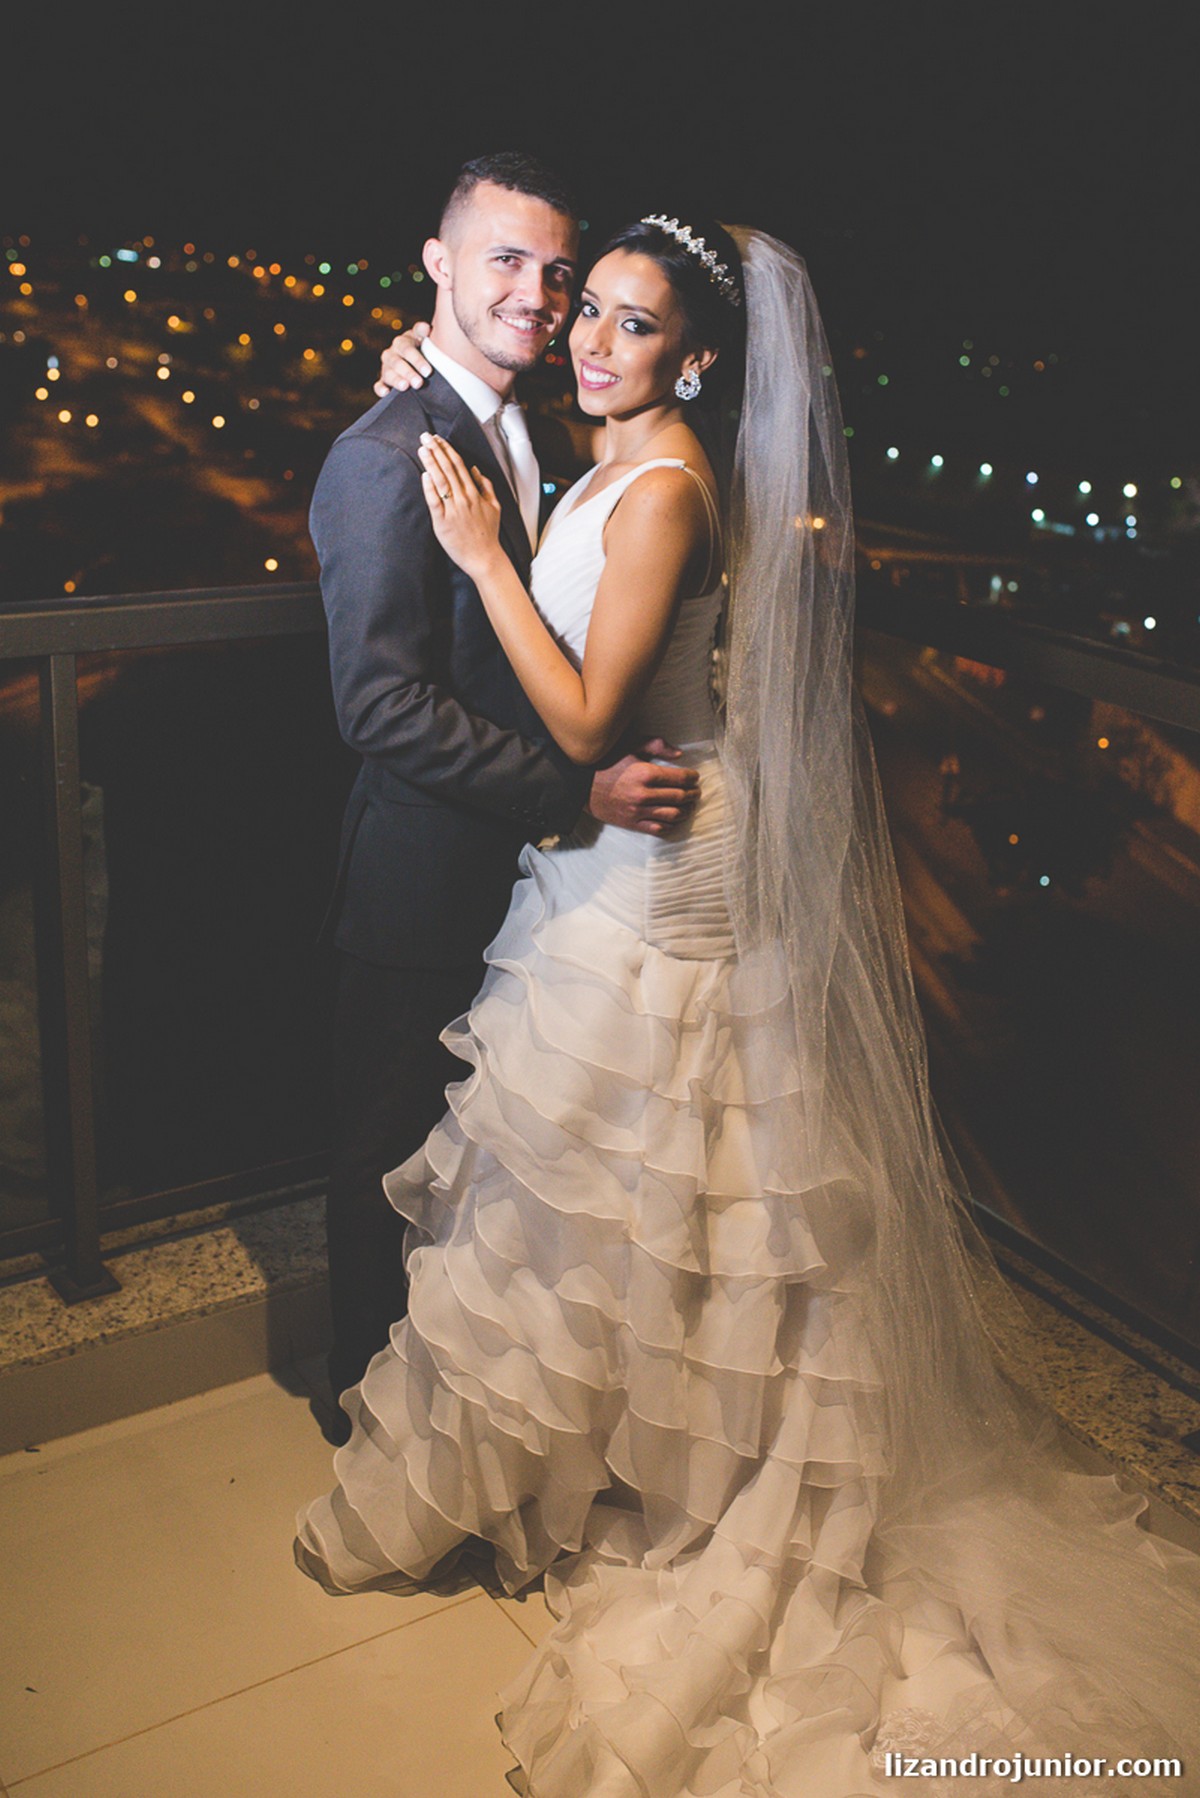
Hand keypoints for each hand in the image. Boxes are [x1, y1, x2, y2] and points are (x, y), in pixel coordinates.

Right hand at [374, 321, 432, 396]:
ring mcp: (386, 367)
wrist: (415, 360)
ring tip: (405, 387)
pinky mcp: (383, 380)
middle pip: (398, 363)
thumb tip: (426, 328)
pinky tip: (386, 393)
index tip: (428, 372)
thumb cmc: (422, 348)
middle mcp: (392, 353)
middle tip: (419, 383)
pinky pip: (378, 385)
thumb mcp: (423, 338)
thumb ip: (423, 332)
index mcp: (402, 342)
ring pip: (388, 373)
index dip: (416, 360)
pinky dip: (380, 389)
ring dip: (396, 380)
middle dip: (408, 373)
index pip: (407, 349)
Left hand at [418, 432, 502, 576]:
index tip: (438, 439)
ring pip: (441, 481)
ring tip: (423, 448)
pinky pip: (435, 501)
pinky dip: (430, 487)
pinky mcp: (443, 522)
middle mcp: (464, 499)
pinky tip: (424, 474)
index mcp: (475, 493)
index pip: (459, 465)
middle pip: (449, 468)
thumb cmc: (488, 534)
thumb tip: (475, 470)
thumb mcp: (494, 507)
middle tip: (426, 436)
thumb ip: (486, 486)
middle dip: (437, 450)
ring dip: (431, 463)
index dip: (448, 450)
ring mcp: (453, 510)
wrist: (484, 558)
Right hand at [588, 740, 699, 835]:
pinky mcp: (632, 823)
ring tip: (688, 805)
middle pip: (679, 797)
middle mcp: (643, 795)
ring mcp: (638, 811)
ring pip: (673, 815)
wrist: (581, 785)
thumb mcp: (629, 746)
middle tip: (696, 791)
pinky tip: (674, 817)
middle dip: (692, 794)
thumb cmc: (606, 762)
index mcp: (645, 774)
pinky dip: (671, 824)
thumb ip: (656, 745)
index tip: (695, 777)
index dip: (692, 778)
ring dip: (686, 810)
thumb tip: (679, 754)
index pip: (679, 778)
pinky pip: (659, 828)